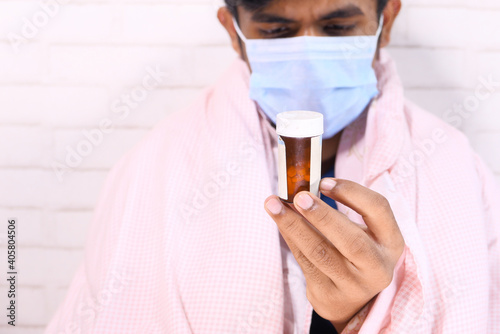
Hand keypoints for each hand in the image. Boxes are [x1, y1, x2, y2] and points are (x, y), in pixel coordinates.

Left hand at [264, 178, 404, 331]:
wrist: (355, 301)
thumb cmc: (358, 253)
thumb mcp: (366, 232)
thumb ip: (346, 210)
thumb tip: (305, 186)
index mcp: (391, 242)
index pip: (378, 209)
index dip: (352, 192)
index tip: (324, 182)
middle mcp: (377, 267)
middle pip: (351, 240)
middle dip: (322, 216)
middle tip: (298, 196)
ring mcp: (353, 286)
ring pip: (320, 253)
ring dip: (294, 225)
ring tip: (274, 204)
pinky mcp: (328, 296)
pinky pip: (304, 262)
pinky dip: (290, 238)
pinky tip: (280, 222)